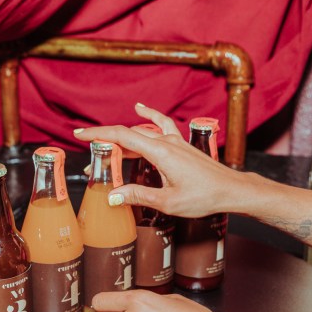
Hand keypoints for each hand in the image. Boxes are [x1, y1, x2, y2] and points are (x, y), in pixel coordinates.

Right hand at [73, 104, 255, 218]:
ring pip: (142, 131)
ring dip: (123, 136)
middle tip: (90, 156)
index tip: (79, 135)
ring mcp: (175, 141)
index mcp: (160, 153)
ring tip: (106, 145)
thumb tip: (113, 196)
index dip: (98, 134)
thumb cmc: (205, 197)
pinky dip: (149, 116)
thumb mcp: (168, 202)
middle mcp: (166, 142)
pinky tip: (141, 108)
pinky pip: (161, 125)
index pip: (122, 136)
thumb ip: (138, 196)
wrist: (231, 190)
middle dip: (106, 142)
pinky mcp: (181, 145)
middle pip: (129, 134)